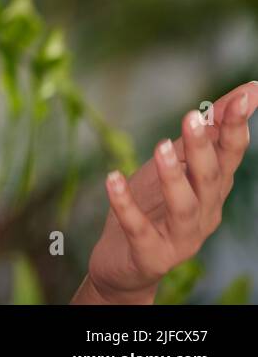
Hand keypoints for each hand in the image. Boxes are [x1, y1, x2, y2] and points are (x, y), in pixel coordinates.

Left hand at [83, 80, 256, 303]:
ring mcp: (180, 237)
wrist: (124, 263)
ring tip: (161, 145)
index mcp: (212, 189)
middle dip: (203, 147)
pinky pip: (138, 228)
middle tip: (191, 115)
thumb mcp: (175, 165)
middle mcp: (204, 213)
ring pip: (184, 206)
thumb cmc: (153, 206)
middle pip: (210, 178)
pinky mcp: (150, 254)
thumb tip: (236, 95)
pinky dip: (125, 203)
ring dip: (174, 176)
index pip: (230, 154)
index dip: (236, 125)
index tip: (245, 93)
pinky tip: (111, 178)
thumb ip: (201, 137)